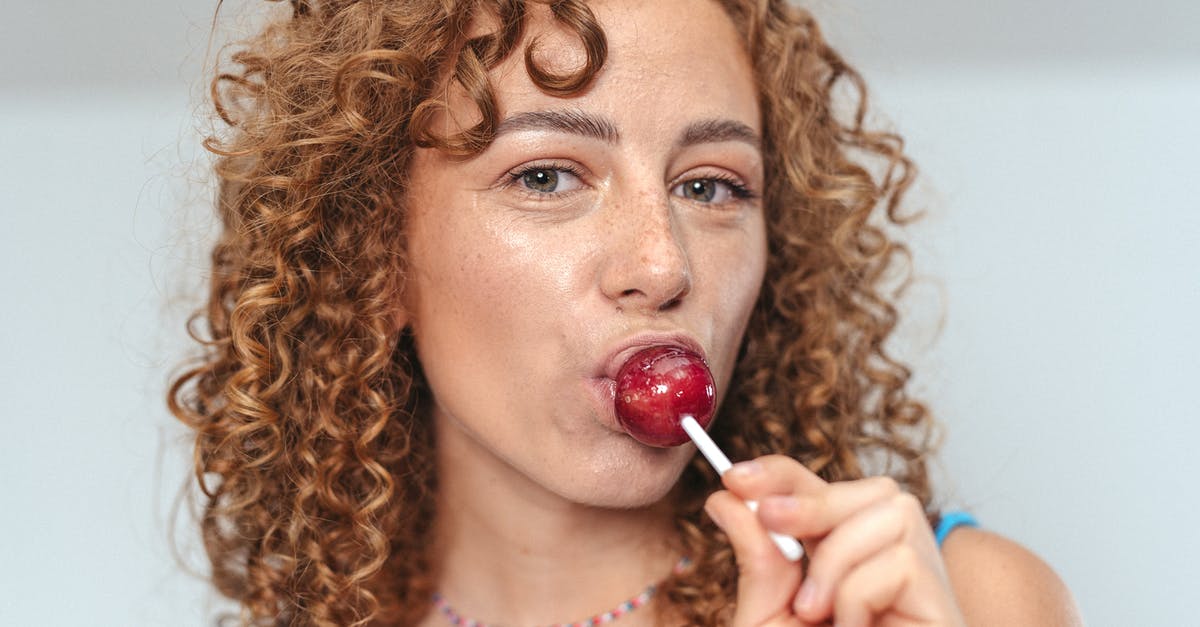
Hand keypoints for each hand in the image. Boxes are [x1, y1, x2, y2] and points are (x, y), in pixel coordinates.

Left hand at [703, 455, 965, 626]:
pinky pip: (900, 562)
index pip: (826, 493)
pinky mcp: (945, 609)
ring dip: (836, 559)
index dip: (782, 474)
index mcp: (850, 563)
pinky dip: (858, 594)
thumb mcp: (769, 618)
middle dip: (813, 499)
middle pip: (875, 489)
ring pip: (892, 514)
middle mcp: (895, 567)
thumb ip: (757, 558)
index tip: (733, 475)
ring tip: (818, 614)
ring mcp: (927, 588)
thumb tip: (726, 495)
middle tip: (770, 521)